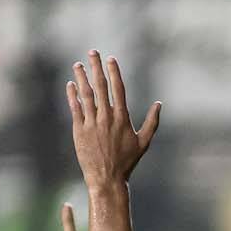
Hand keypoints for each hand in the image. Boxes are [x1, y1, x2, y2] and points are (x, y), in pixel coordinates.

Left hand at [68, 50, 160, 190]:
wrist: (107, 179)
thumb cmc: (127, 162)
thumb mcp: (144, 142)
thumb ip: (152, 122)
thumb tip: (159, 104)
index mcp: (122, 118)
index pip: (118, 89)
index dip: (114, 72)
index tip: (111, 59)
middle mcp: (106, 118)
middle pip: (100, 86)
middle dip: (96, 67)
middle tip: (92, 52)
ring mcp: (92, 124)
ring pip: (86, 95)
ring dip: (82, 78)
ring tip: (78, 65)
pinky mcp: (79, 131)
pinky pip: (75, 108)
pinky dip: (73, 96)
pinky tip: (71, 85)